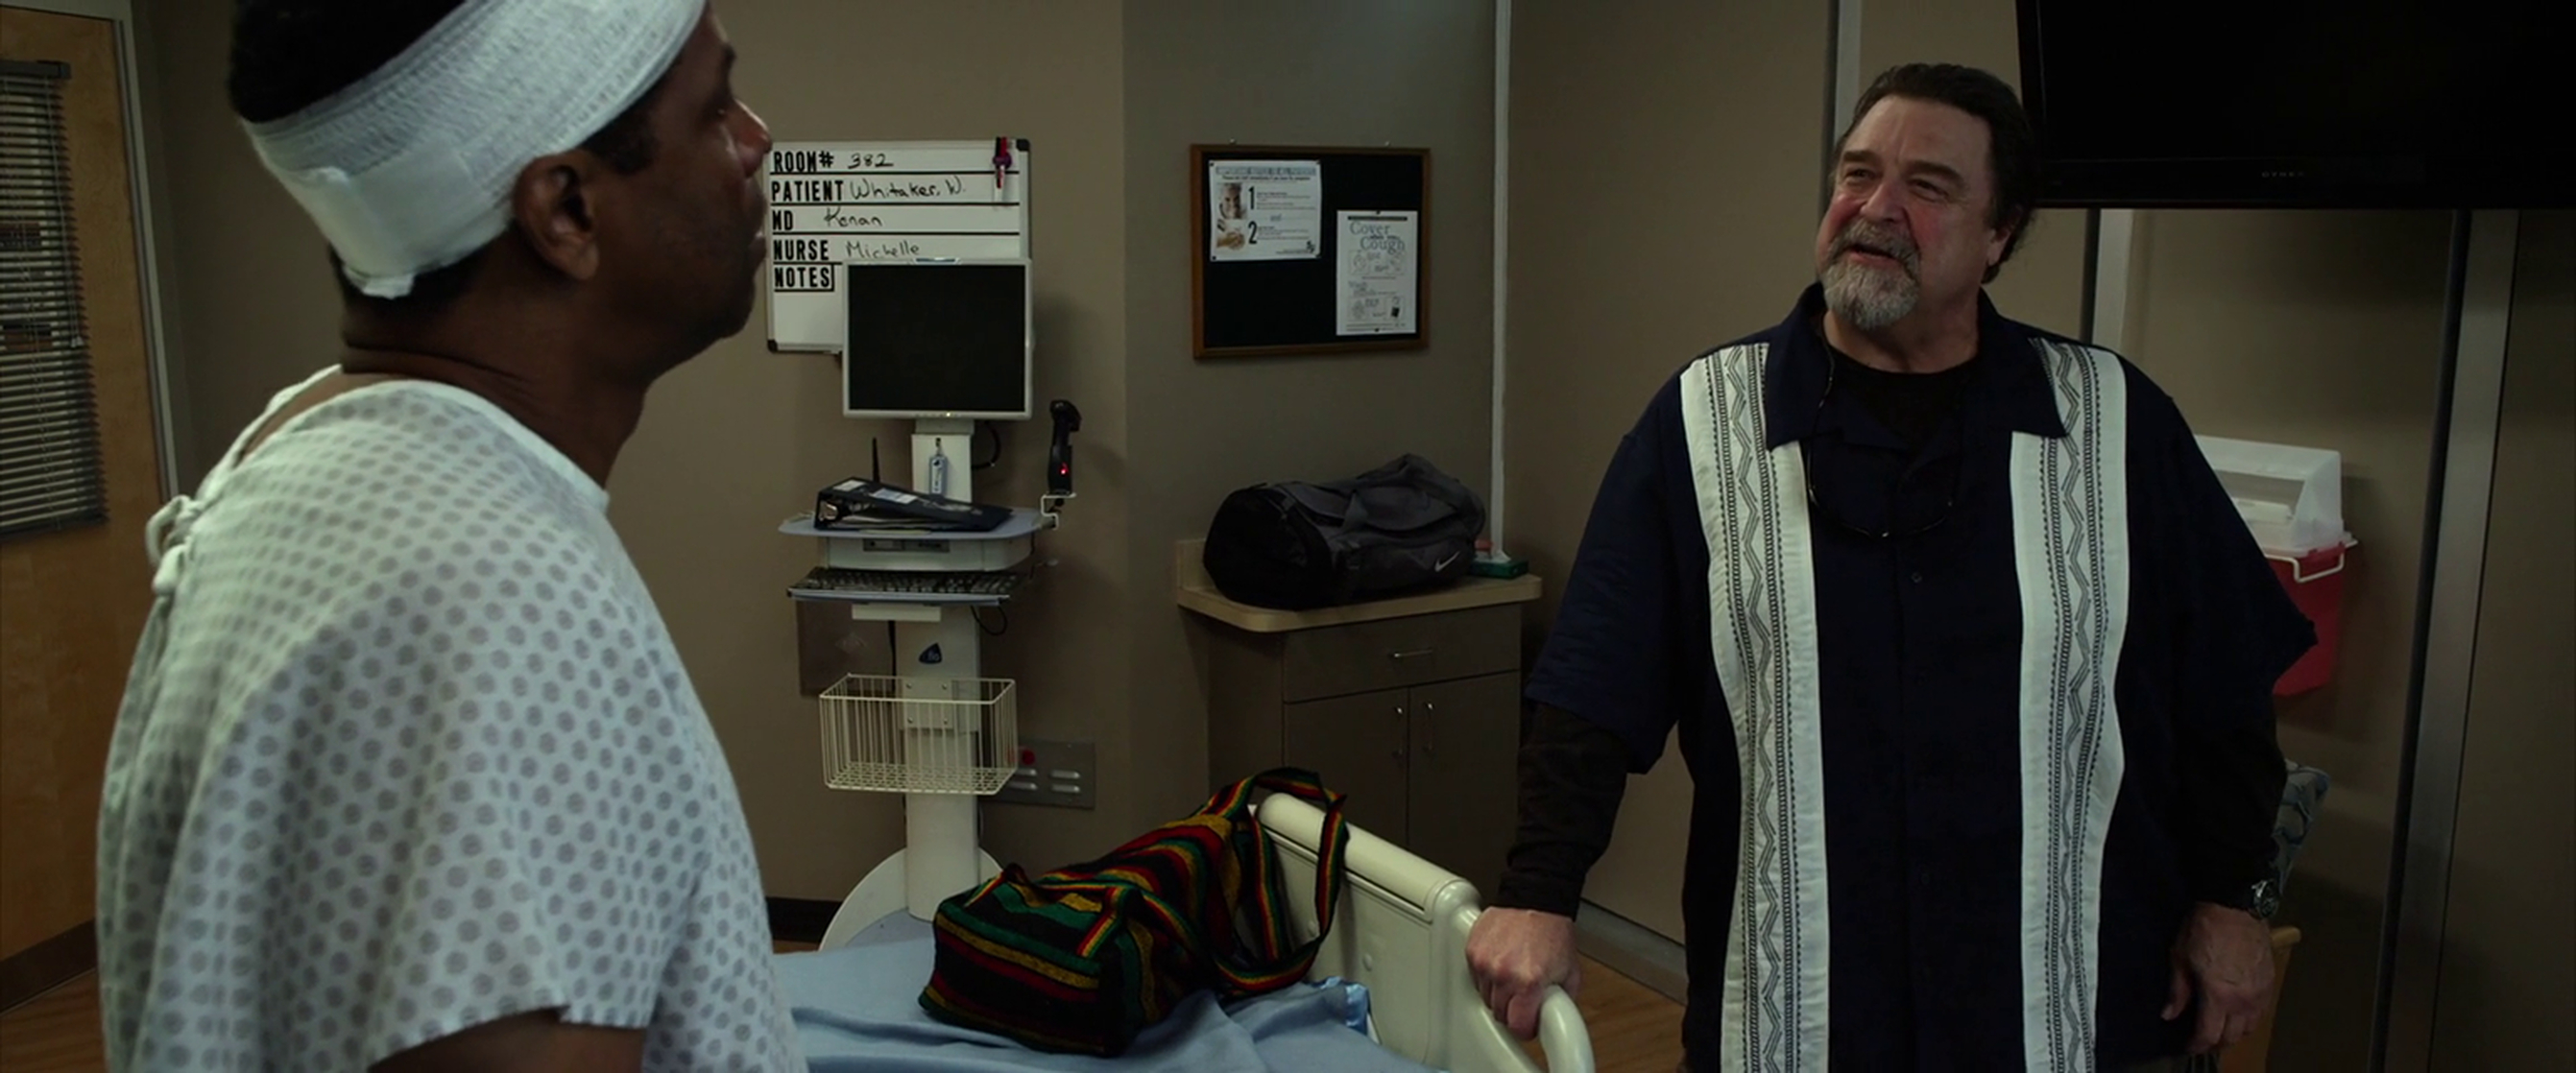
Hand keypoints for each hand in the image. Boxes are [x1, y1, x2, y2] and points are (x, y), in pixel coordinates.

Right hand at [1465, 907, 1580, 1039]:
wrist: (1535, 900)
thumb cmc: (1552, 932)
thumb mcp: (1569, 972)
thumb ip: (1561, 1002)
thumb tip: (1554, 1022)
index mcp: (1529, 982)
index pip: (1518, 1027)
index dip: (1526, 1030)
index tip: (1528, 1026)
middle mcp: (1504, 973)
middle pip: (1499, 1014)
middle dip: (1513, 1010)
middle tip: (1524, 997)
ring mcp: (1484, 962)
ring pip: (1485, 997)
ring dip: (1498, 993)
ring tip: (1513, 977)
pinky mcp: (1472, 951)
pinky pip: (1475, 978)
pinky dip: (1487, 977)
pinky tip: (1501, 965)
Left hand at [2163, 902, 2275, 1055]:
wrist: (2235, 906)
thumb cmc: (2204, 930)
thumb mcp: (2180, 958)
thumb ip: (2177, 991)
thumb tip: (2169, 1015)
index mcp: (2219, 996)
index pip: (2209, 1035)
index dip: (2196, 1045)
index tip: (2188, 1046)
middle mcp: (2243, 1001)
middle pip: (2232, 1037)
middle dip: (2215, 1043)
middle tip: (2201, 1040)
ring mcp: (2260, 994)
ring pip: (2250, 1029)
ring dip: (2234, 1034)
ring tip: (2219, 1030)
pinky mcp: (2270, 984)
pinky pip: (2261, 1014)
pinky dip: (2249, 1021)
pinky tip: (2238, 1016)